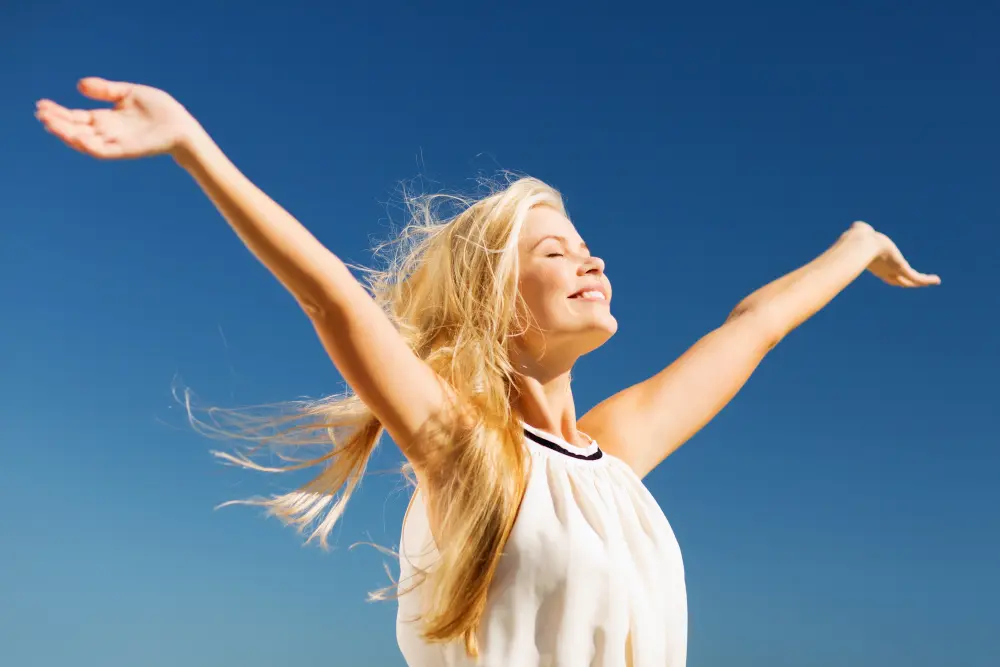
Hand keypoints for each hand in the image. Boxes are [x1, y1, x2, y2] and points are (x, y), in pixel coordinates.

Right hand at [35, 77, 197, 159]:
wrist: (182, 126)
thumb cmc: (161, 109)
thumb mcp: (130, 93)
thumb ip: (106, 90)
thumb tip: (79, 85)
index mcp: (107, 118)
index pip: (77, 117)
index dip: (59, 112)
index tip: (43, 104)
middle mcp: (108, 132)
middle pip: (76, 129)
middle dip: (57, 122)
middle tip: (40, 113)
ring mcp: (115, 142)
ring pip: (84, 141)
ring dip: (66, 133)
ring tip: (50, 123)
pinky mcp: (125, 150)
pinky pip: (102, 150)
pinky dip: (88, 145)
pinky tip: (75, 135)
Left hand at [851, 221, 940, 287]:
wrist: (862, 243)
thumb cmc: (858, 237)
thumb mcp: (861, 234)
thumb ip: (860, 230)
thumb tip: (858, 225)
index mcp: (875, 263)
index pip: (885, 272)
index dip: (890, 275)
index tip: (894, 276)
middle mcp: (883, 270)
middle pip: (895, 280)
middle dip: (903, 281)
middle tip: (914, 283)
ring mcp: (893, 271)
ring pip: (909, 280)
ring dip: (921, 282)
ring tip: (933, 281)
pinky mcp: (901, 269)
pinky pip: (917, 278)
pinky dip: (927, 280)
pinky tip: (937, 281)